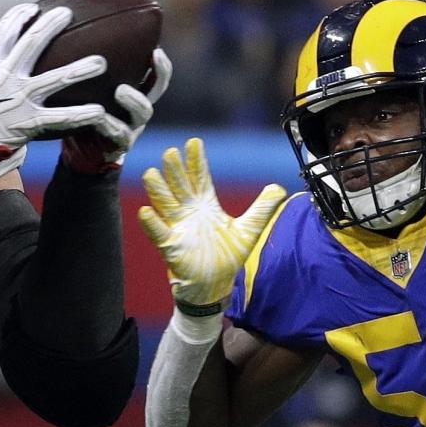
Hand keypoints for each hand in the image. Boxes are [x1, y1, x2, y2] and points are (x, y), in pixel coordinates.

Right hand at [0, 3, 124, 175]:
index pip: (5, 32)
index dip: (19, 16)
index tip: (33, 8)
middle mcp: (7, 75)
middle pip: (33, 42)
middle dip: (52, 25)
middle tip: (68, 14)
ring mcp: (20, 98)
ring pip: (56, 78)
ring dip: (80, 69)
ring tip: (101, 62)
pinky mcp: (29, 121)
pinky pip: (60, 117)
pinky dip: (81, 115)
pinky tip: (100, 112)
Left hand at [61, 47, 172, 173]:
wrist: (80, 148)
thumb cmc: (85, 110)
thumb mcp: (90, 87)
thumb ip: (91, 67)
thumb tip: (80, 26)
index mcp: (136, 92)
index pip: (156, 74)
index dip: (161, 64)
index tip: (156, 49)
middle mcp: (138, 108)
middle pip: (158, 89)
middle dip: (159, 73)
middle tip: (152, 57)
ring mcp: (132, 127)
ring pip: (143, 112)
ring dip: (134, 99)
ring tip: (121, 90)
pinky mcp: (120, 145)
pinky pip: (120, 135)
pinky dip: (109, 124)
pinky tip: (97, 116)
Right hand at [139, 138, 286, 316]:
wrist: (215, 284)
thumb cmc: (227, 255)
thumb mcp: (249, 229)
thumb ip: (261, 208)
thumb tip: (279, 188)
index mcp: (206, 205)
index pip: (200, 177)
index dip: (196, 161)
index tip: (194, 142)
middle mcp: (189, 212)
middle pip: (180, 186)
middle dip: (175, 170)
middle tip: (171, 152)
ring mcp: (178, 227)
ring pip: (165, 204)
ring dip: (158, 190)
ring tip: (152, 174)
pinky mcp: (171, 246)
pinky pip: (159, 233)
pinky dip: (152, 223)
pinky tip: (145, 211)